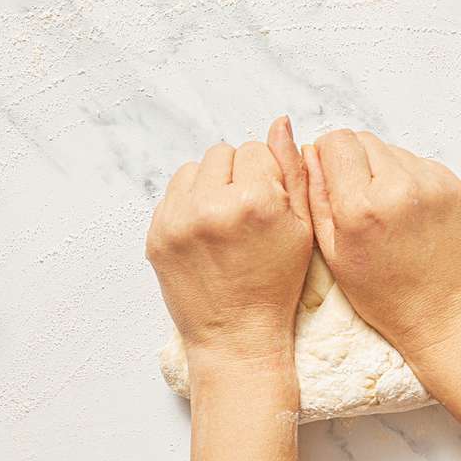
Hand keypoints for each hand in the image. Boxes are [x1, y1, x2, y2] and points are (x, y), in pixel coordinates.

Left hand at [145, 116, 312, 367]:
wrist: (237, 338)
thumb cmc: (277, 288)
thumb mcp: (303, 232)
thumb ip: (293, 173)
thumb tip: (279, 122)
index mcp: (255, 202)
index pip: (256, 150)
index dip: (268, 177)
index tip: (269, 208)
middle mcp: (212, 205)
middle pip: (223, 153)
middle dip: (237, 176)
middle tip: (247, 216)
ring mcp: (178, 219)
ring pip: (194, 169)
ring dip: (210, 186)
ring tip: (226, 224)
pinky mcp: (157, 233)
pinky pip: (172, 194)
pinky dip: (190, 206)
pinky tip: (207, 236)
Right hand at [303, 129, 460, 359]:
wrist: (444, 316)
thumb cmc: (387, 295)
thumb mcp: (334, 253)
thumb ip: (316, 196)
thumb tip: (309, 151)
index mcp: (362, 207)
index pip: (336, 141)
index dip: (331, 157)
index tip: (336, 179)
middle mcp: (400, 188)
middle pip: (365, 140)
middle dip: (358, 164)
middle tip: (364, 202)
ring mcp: (434, 186)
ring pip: (395, 151)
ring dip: (387, 172)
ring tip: (392, 213)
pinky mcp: (457, 188)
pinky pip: (423, 165)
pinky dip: (414, 182)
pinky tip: (414, 215)